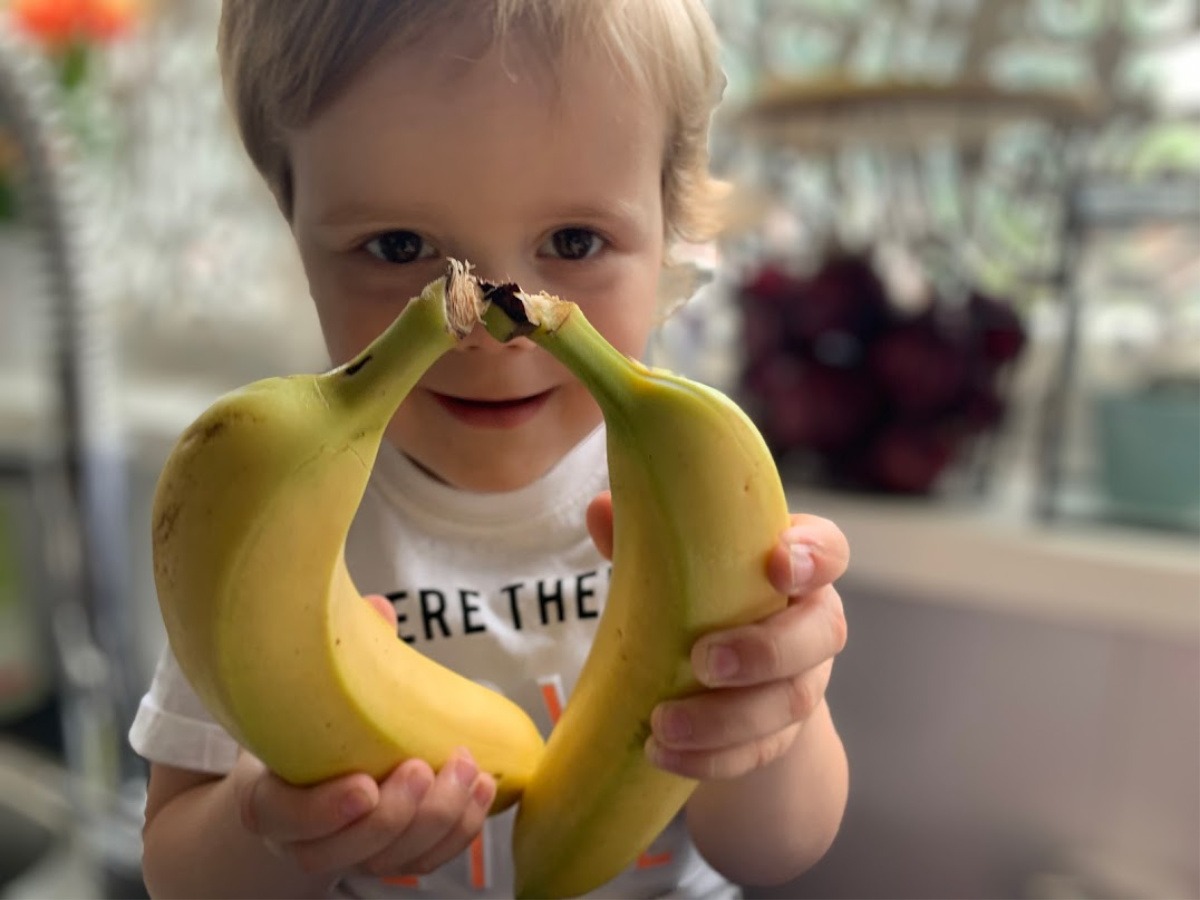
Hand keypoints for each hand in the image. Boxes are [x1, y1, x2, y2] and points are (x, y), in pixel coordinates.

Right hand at [228, 594, 496, 881]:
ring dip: (437, 819)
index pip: (282, 816)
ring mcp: (351, 852)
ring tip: (465, 768)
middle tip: (422, 767)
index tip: (364, 784)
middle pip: (344, 849)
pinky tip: (481, 787)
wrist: (308, 774)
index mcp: (270, 797)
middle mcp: (305, 838)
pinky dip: (459, 829)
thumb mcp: (312, 693)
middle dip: (395, 813)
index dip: (322, 810)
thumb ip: (345, 653)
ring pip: (392, 860)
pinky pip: (427, 859)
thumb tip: (378, 609)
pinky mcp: (392, 856)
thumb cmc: (311, 726)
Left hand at [586, 492, 848, 780]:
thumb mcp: (676, 567)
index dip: (813, 556)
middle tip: (703, 661)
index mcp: (795, 565)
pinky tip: (662, 755)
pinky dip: (711, 758)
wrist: (721, 678)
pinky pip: (760, 752)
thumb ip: (644, 538)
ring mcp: (803, 681)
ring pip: (789, 702)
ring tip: (662, 723)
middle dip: (765, 650)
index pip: (829, 551)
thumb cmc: (700, 599)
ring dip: (725, 718)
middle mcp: (812, 622)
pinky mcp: (781, 735)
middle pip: (822, 634)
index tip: (777, 563)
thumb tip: (602, 509)